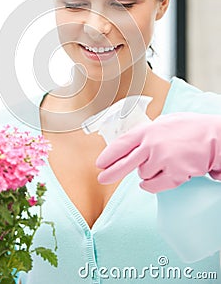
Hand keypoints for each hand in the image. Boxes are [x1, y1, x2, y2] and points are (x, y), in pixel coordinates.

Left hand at [96, 112, 220, 192]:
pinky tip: (162, 176)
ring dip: (150, 172)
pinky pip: (154, 185)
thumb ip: (147, 133)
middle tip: (102, 178)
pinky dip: (153, 184)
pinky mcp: (173, 173)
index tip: (100, 163)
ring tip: (166, 160)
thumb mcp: (164, 122)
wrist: (214, 137)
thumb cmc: (190, 128)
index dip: (109, 154)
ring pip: (143, 174)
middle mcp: (152, 144)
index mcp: (148, 129)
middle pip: (125, 163)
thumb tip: (132, 144)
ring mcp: (162, 159)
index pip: (122, 143)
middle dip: (112, 172)